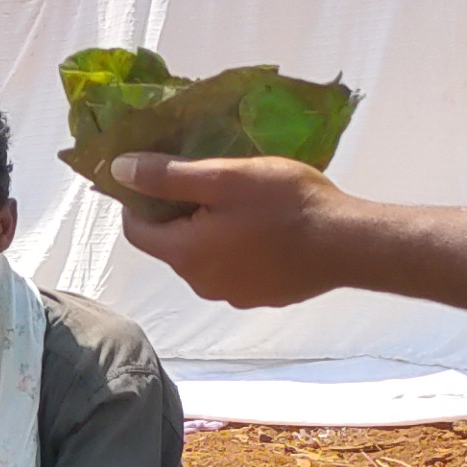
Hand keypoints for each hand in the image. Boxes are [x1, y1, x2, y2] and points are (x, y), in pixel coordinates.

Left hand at [108, 151, 349, 307]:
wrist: (347, 243)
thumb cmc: (285, 204)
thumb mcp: (224, 177)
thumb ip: (168, 176)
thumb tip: (119, 170)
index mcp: (184, 254)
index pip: (136, 230)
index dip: (139, 199)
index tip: (160, 172)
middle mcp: (200, 283)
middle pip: (171, 243)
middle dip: (179, 212)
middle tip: (207, 179)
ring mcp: (232, 294)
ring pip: (203, 256)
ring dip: (209, 229)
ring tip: (239, 201)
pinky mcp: (260, 296)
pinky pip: (233, 268)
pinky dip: (236, 247)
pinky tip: (262, 227)